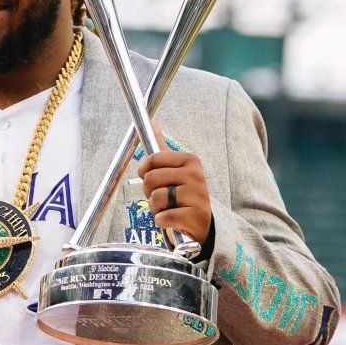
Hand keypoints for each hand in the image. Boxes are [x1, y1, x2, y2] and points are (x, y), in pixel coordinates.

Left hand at [137, 121, 211, 244]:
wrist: (201, 223)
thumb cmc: (182, 194)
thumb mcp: (174, 169)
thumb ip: (162, 147)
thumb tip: (153, 122)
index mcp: (190, 160)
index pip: (153, 159)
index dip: (144, 172)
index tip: (149, 178)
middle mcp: (196, 175)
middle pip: (150, 180)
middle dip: (150, 192)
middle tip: (163, 197)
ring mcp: (198, 195)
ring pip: (155, 199)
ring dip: (156, 208)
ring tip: (169, 208)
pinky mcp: (196, 216)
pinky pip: (163, 217)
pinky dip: (163, 221)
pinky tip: (174, 220)